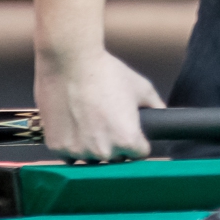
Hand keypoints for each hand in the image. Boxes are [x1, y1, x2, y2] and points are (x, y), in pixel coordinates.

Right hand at [34, 48, 163, 162]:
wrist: (69, 61)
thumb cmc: (106, 71)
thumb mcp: (141, 87)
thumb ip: (156, 107)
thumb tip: (163, 115)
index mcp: (127, 140)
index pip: (139, 154)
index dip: (137, 141)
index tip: (130, 131)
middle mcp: (103, 151)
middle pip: (115, 159)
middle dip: (114, 145)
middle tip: (106, 121)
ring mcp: (78, 151)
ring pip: (91, 159)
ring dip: (91, 146)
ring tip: (88, 121)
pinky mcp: (57, 147)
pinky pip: (68, 155)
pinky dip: (70, 144)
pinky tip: (72, 125)